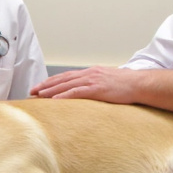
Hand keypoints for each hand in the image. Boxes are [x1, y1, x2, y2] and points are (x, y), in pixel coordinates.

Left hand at [32, 66, 172, 117]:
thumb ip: (97, 87)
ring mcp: (93, 80)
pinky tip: (55, 100)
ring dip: (51, 90)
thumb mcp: (108, 83)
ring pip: (66, 84)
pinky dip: (64, 95)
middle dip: (46, 85)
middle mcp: (89, 73)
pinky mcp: (97, 89)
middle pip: (62, 79)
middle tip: (32, 91)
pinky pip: (77, 92)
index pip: (66, 76)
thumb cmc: (126, 86)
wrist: (140, 84)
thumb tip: (89, 94)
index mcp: (91, 72)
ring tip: (39, 95)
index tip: (40, 87)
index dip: (52, 82)